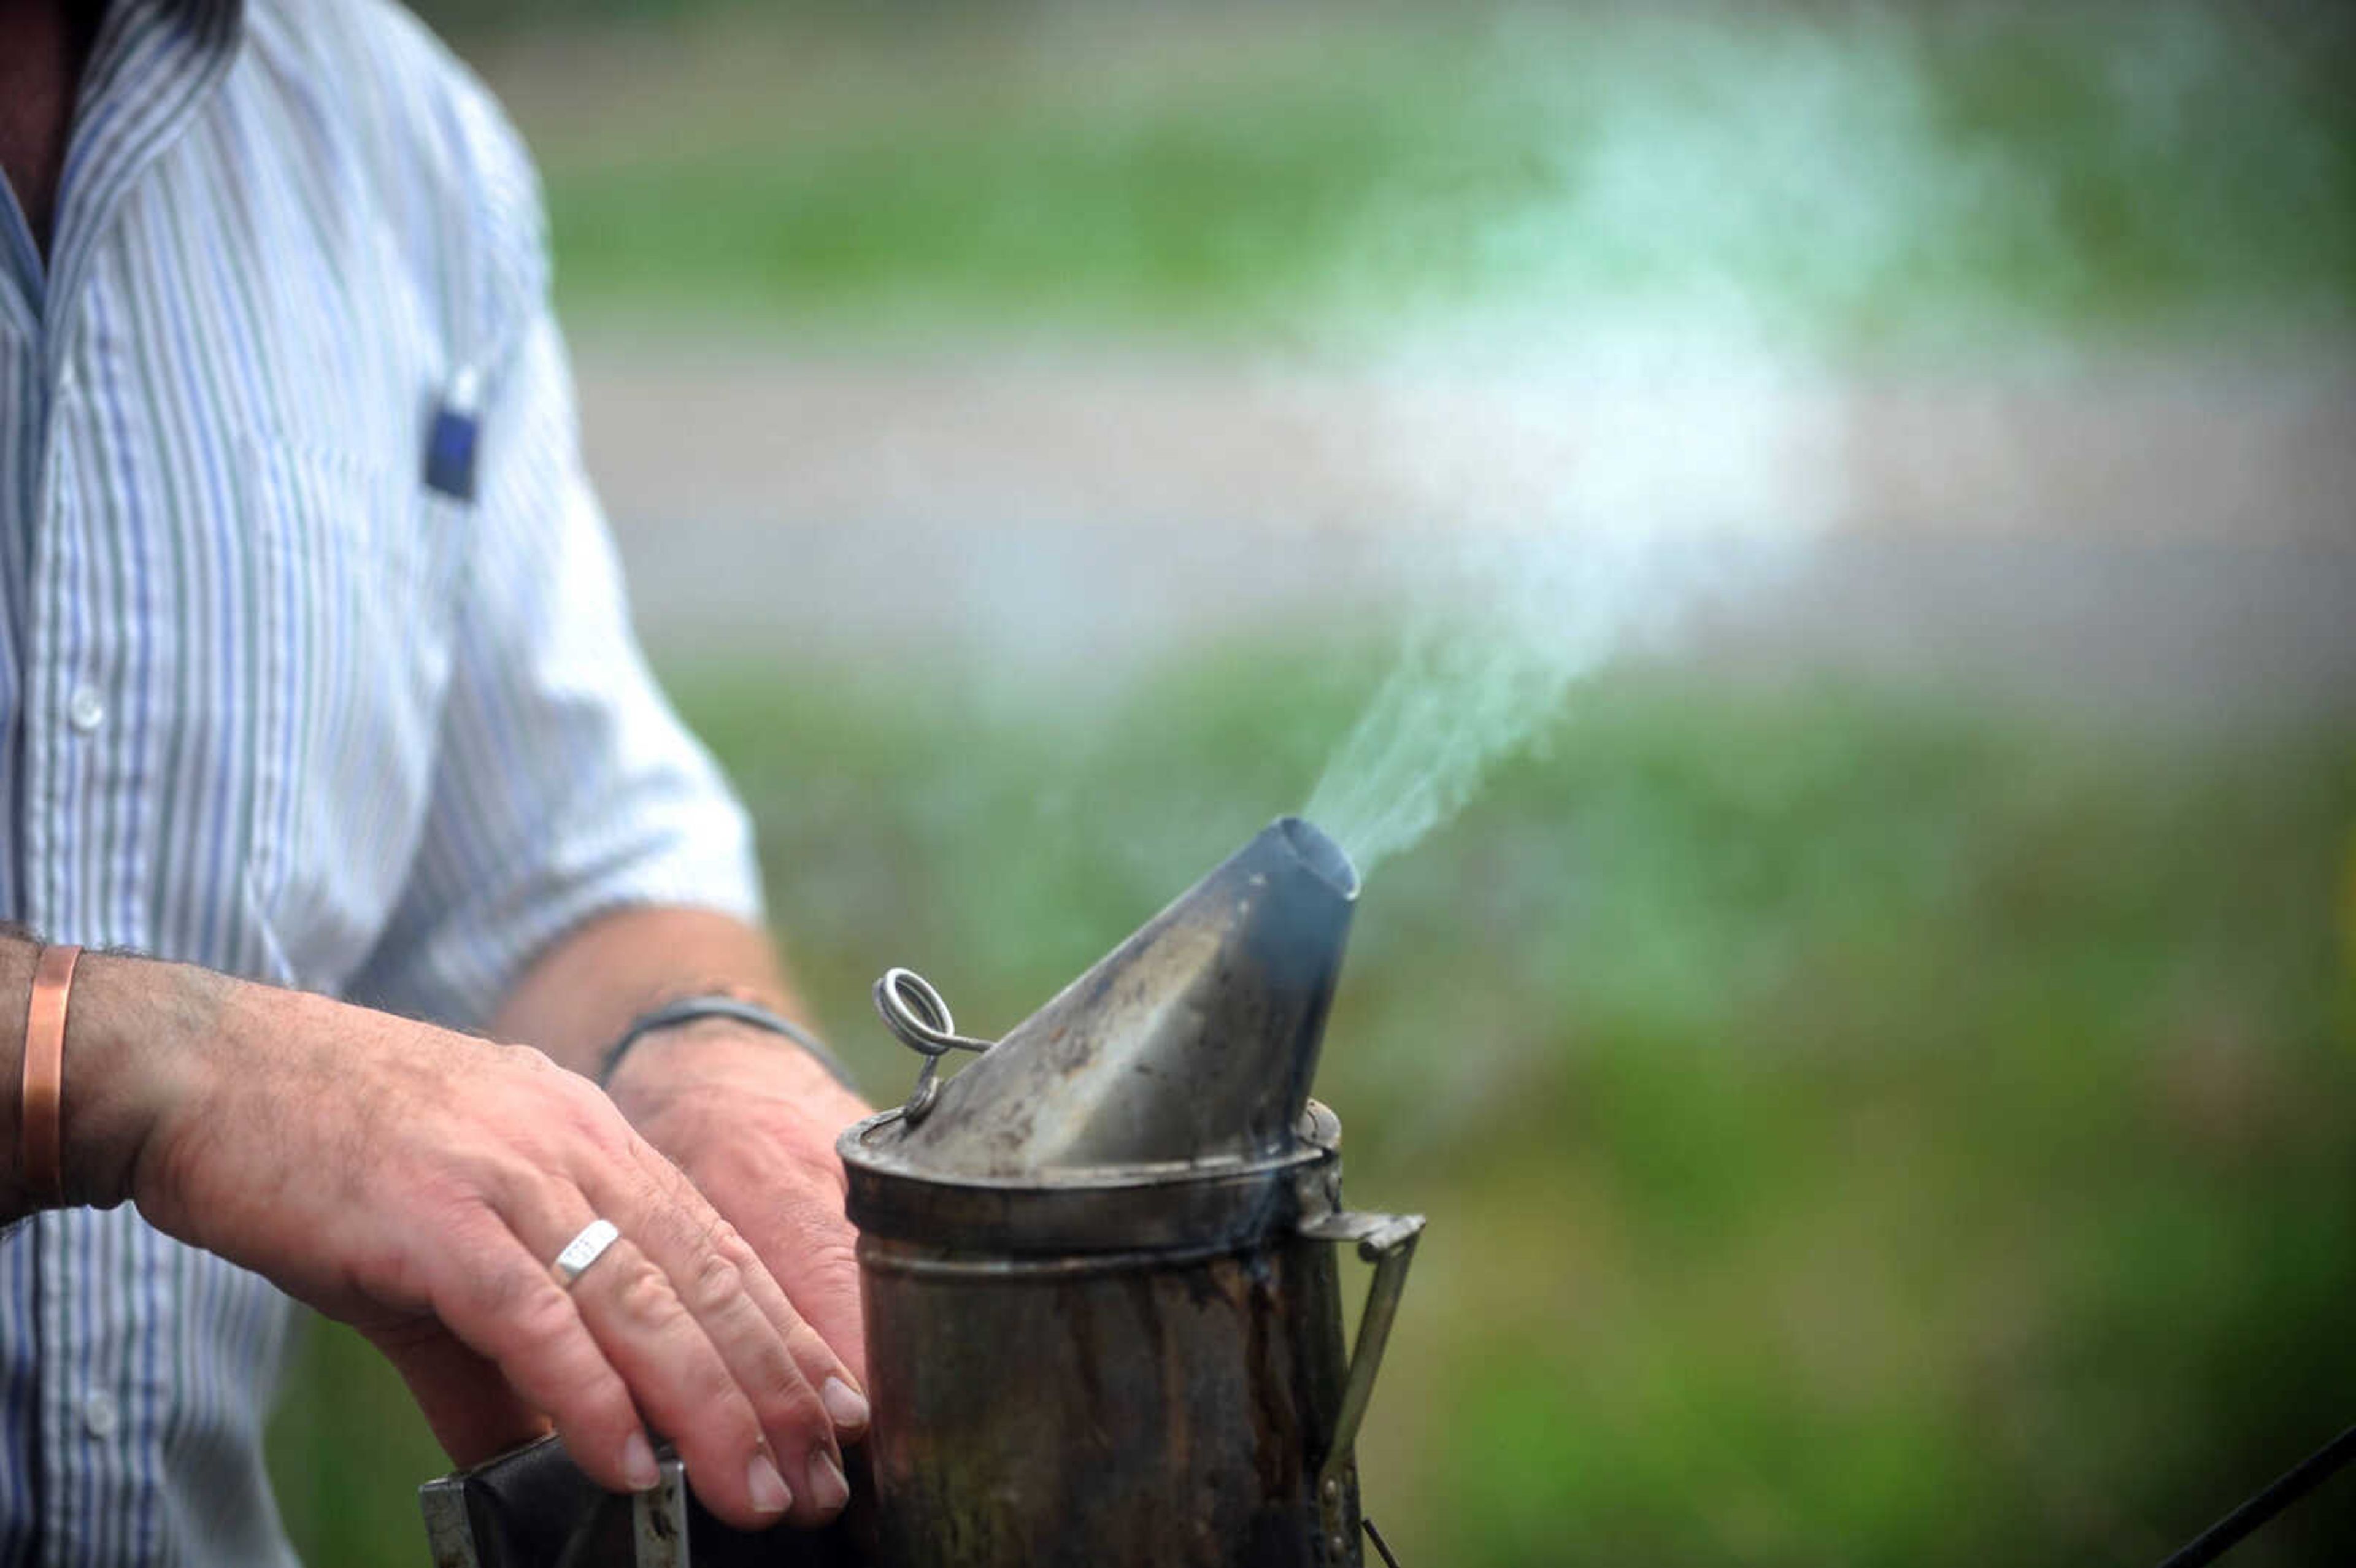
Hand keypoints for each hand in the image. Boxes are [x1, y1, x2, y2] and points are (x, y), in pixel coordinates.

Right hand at [76, 957, 859, 1529]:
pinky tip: (629, 1459)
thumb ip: (501, 1357)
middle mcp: (570, 1147)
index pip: (718, 1248)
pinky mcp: (433, 1215)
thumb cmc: (324, 1150)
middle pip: (704, 1280)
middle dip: (773, 1389)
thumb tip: (554, 1451)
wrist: (205, 1069)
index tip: (837, 1413)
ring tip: (754, 1489)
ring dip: (709, 1407)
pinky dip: (588, 1393)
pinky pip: (534, 1315)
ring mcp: (506, 1176)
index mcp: (588, 1141)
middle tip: (818, 1480)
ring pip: (642, 1300)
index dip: (786, 1336)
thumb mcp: (443, 1245)